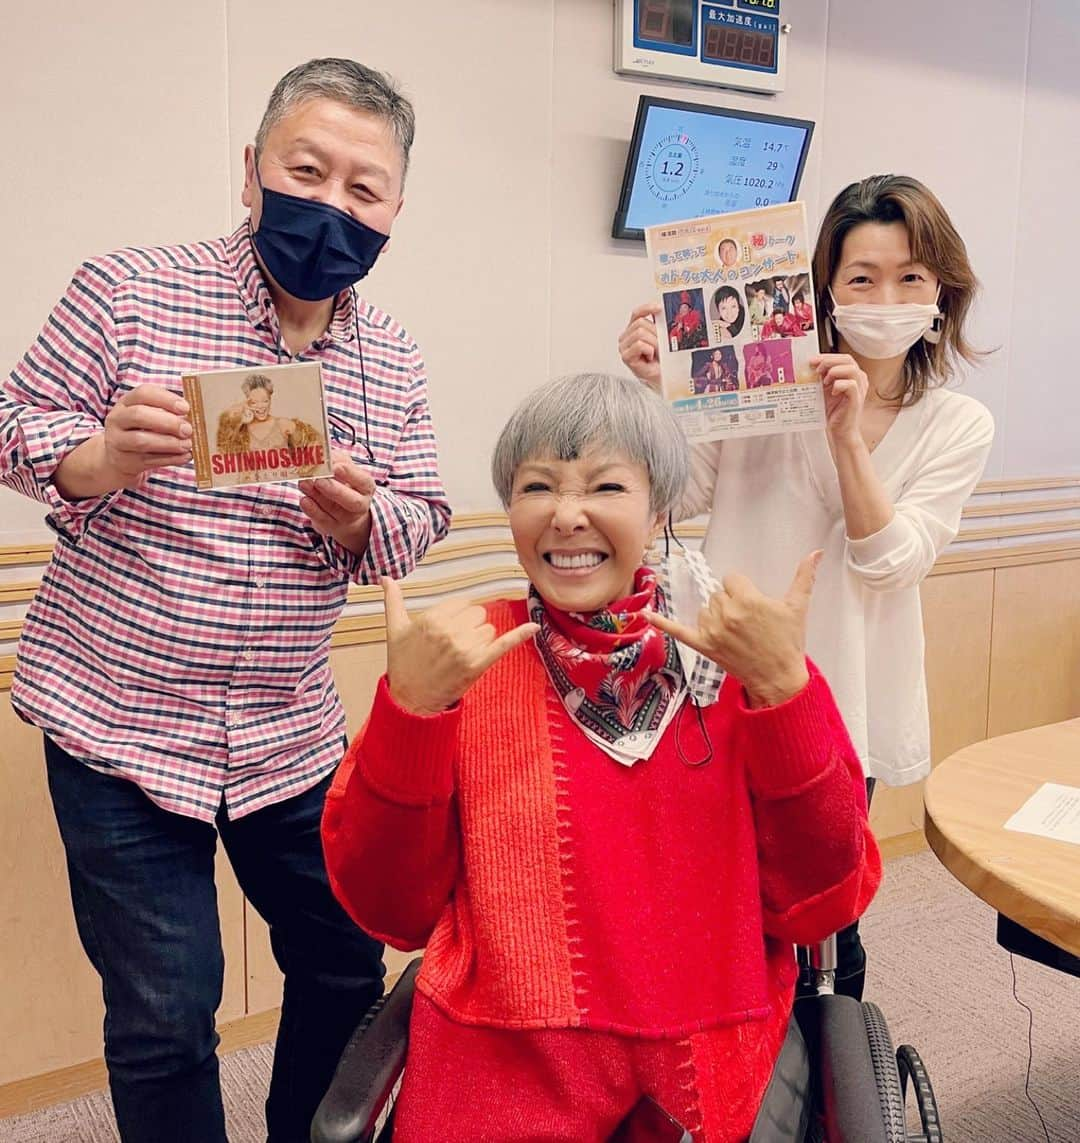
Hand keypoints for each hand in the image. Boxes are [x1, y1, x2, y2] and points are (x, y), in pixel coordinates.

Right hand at [101, 384, 192, 487]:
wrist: (119, 458)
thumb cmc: (142, 430)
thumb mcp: (149, 416)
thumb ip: (168, 413)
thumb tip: (195, 418)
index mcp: (127, 402)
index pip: (144, 393)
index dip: (166, 399)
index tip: (186, 408)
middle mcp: (118, 419)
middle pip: (139, 415)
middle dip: (168, 422)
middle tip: (188, 429)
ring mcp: (119, 441)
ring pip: (141, 440)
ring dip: (169, 443)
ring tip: (187, 445)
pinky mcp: (126, 461)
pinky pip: (149, 460)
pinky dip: (171, 459)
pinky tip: (186, 456)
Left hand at [299, 449, 375, 554]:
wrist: (346, 512)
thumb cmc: (345, 484)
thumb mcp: (345, 469)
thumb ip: (337, 459)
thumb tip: (325, 451)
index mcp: (366, 486)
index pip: (363, 481)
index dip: (350, 474)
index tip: (335, 466)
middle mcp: (360, 504)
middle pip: (352, 501)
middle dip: (335, 490)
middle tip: (319, 480)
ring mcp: (346, 518)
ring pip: (333, 510)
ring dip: (317, 496)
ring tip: (304, 483)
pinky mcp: (331, 526)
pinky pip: (321, 520)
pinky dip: (312, 510)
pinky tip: (304, 499)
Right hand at [382, 577, 538, 714]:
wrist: (410, 699)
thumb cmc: (402, 664)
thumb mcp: (394, 629)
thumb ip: (393, 600)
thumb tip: (385, 578)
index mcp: (432, 618)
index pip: (463, 604)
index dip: (457, 616)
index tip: (445, 631)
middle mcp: (449, 631)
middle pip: (478, 615)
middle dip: (469, 628)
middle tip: (451, 647)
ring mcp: (464, 649)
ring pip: (488, 631)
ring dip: (478, 642)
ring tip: (458, 657)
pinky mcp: (477, 665)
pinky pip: (503, 645)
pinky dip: (520, 635)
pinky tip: (534, 627)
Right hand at [617, 302, 662, 392]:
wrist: (661, 378)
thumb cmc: (660, 360)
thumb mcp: (661, 338)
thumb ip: (658, 325)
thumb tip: (662, 314)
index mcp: (633, 330)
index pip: (637, 314)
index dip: (647, 308)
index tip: (659, 307)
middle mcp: (627, 337)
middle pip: (640, 323)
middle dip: (655, 333)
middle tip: (660, 345)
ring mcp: (624, 347)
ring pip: (640, 333)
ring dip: (653, 343)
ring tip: (655, 353)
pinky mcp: (626, 356)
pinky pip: (639, 344)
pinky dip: (649, 350)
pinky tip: (650, 358)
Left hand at [645, 552, 820, 707]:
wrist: (778, 678)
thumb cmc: (788, 643)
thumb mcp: (797, 607)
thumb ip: (804, 577)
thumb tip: (815, 553)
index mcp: (748, 600)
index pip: (732, 580)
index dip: (742, 590)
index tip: (752, 604)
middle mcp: (727, 613)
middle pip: (718, 593)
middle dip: (731, 603)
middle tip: (748, 622)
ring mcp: (713, 630)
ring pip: (705, 608)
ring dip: (716, 616)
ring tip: (737, 632)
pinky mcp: (703, 645)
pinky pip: (678, 630)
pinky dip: (661, 623)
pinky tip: (645, 614)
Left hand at [810, 353, 868, 449]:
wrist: (839, 431)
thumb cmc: (833, 411)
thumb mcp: (824, 390)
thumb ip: (820, 378)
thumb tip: (808, 366)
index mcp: (852, 375)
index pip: (843, 358)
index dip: (827, 356)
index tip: (812, 360)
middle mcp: (859, 379)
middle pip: (847, 360)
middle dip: (829, 361)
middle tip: (816, 369)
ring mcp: (860, 389)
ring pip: (852, 369)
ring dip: (835, 371)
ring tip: (824, 381)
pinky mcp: (857, 399)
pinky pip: (851, 385)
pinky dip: (839, 385)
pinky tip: (832, 392)